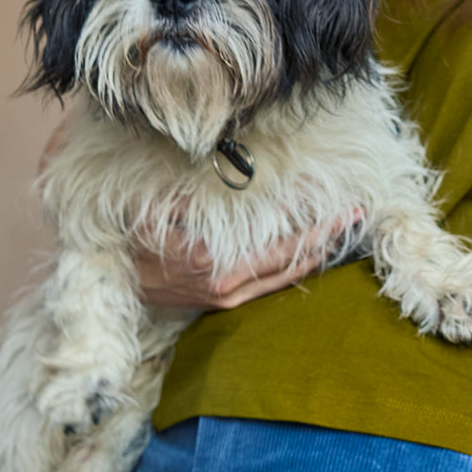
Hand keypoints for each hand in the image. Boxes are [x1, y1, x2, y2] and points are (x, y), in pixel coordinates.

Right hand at [133, 209, 363, 309]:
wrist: (115, 285)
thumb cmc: (133, 242)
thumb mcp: (157, 211)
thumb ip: (196, 194)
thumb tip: (232, 168)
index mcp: (213, 262)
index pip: (276, 236)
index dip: (306, 215)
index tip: (330, 193)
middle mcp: (228, 286)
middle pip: (292, 259)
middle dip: (327, 234)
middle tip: (357, 212)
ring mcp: (230, 298)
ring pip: (287, 277)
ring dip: (318, 253)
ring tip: (344, 230)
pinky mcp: (227, 303)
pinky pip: (273, 286)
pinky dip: (297, 267)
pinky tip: (314, 251)